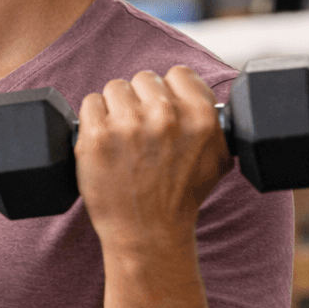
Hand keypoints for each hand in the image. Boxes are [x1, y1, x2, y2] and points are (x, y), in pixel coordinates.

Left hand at [74, 67, 232, 256]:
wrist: (148, 233)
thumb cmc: (181, 196)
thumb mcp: (219, 158)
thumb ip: (214, 119)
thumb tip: (201, 92)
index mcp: (199, 116)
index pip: (177, 74)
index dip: (168, 91)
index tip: (161, 110)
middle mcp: (165, 116)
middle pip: (143, 80)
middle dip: (140, 102)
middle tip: (140, 132)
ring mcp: (128, 125)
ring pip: (114, 89)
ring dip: (115, 110)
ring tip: (122, 140)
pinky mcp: (96, 136)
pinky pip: (90, 104)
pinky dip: (92, 120)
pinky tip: (104, 143)